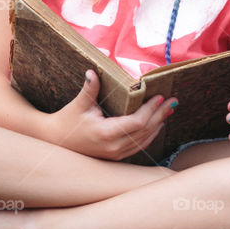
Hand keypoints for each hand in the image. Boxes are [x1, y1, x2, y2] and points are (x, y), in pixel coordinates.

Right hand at [47, 69, 176, 160]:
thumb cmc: (67, 121)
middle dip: (160, 115)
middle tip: (172, 100)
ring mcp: (115, 154)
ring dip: (157, 124)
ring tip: (169, 110)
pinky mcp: (116, 156)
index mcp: (105, 133)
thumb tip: (93, 71)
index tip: (160, 96)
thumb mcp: (78, 104)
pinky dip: (149, 134)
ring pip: (144, 141)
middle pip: (144, 132)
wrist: (56, 142)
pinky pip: (138, 146)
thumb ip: (90, 89)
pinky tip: (157, 124)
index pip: (136, 123)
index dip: (150, 110)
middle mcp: (113, 147)